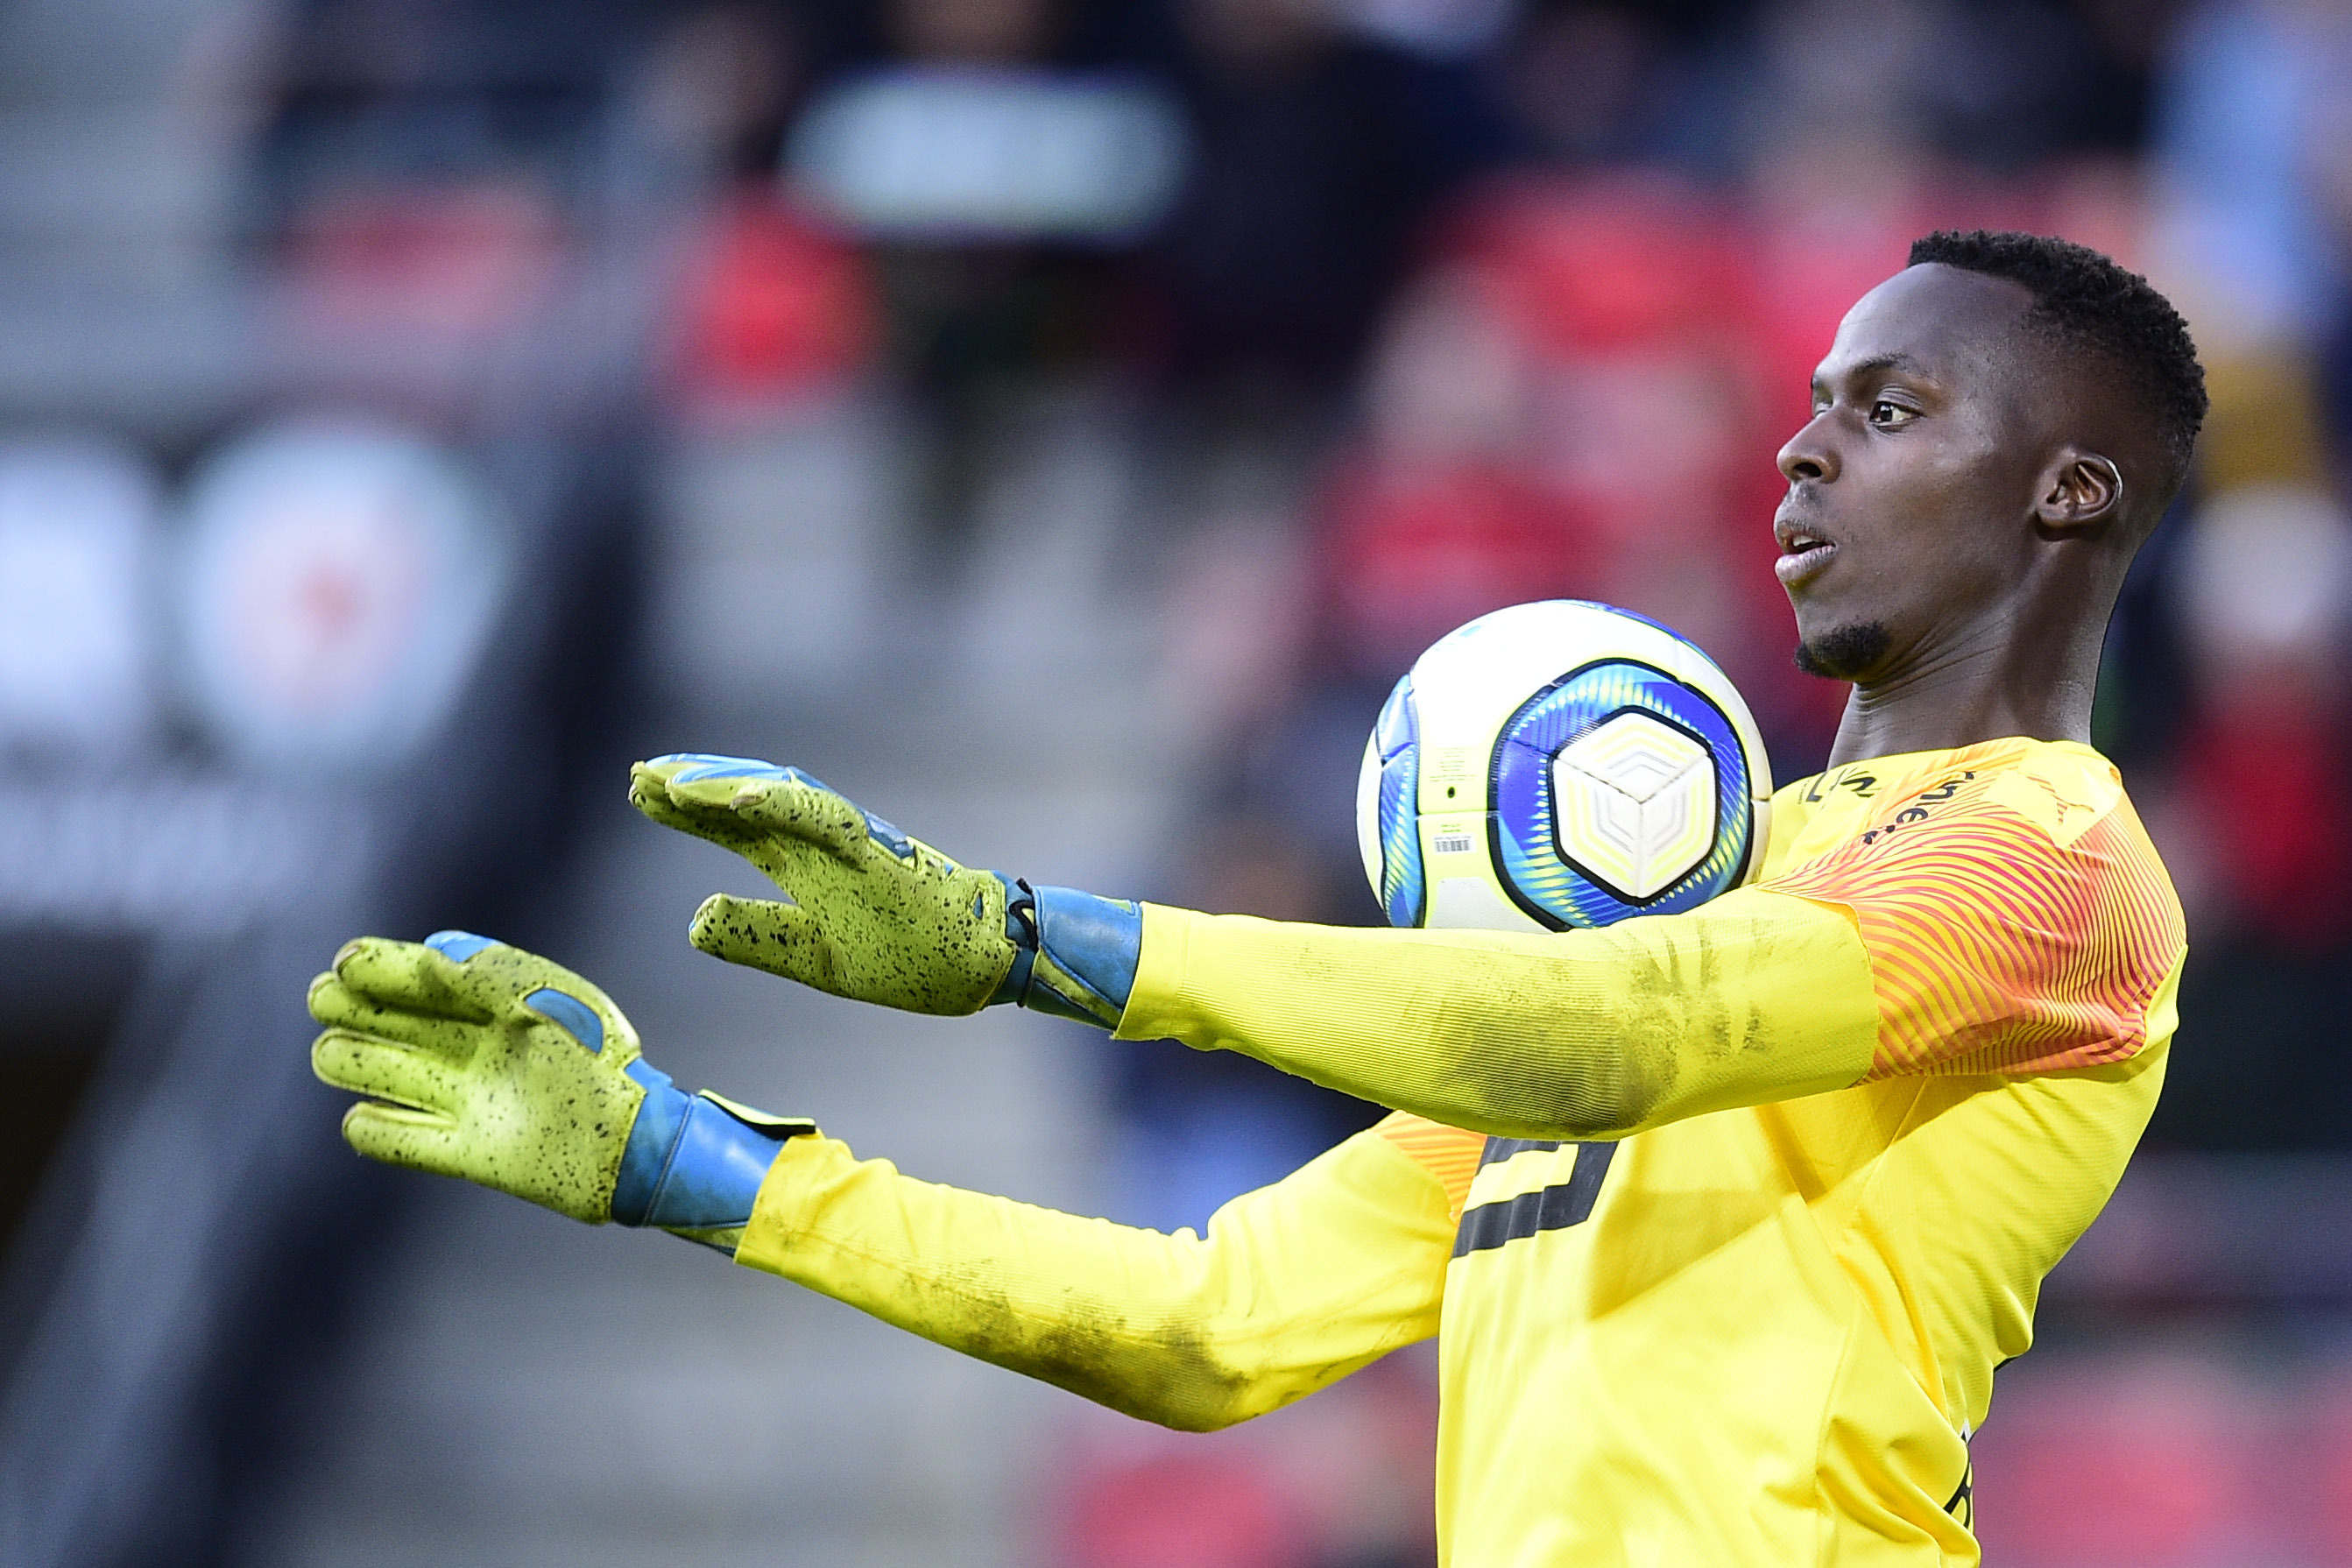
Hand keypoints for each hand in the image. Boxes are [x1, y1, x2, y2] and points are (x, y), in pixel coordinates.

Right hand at [310, 930, 811, 1235]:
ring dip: (354, 1061)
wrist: (632, 1140)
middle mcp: (476, 1049)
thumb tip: (431, 951)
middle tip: (323, 998)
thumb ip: (488, 972)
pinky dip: (378, 1131)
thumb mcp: (546, 1000)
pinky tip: (360, 1118)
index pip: (425, 979)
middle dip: (355, 1008)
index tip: (349, 961)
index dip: (383, 966)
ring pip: (390, 1075)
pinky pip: (405, 1142)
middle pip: (395, 1023)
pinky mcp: (468, 1153)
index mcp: (497, 1005)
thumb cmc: (596, 1058)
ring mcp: (468, 1100)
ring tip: (328, 1051)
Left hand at [629, 754, 1021, 1014]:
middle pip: (747, 800)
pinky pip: (827, 820)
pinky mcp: (879, 853)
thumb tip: (692, 920)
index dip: (687, 811)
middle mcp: (822, 841)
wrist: (982, 960)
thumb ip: (757, 936)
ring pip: (781, 796)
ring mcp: (851, 841)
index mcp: (806, 865)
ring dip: (728, 785)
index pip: (735, 828)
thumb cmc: (909, 955)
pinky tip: (739, 802)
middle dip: (693, 785)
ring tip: (675, 783)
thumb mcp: (815, 958)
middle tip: (639, 775)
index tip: (639, 793)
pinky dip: (784, 804)